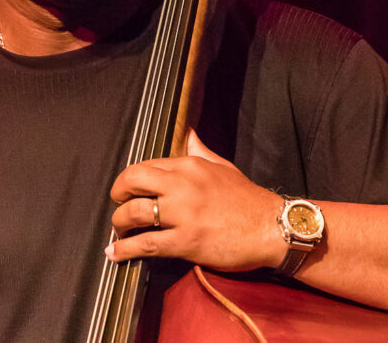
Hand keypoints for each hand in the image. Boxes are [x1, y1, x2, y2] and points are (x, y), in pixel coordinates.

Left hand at [105, 130, 285, 271]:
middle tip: (117, 204)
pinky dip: (125, 250)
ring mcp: (183, 213)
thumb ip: (200, 150)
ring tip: (118, 232)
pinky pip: (146, 244)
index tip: (128, 190)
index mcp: (190, 164)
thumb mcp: (223, 167)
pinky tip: (115, 254)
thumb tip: (188, 133)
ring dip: (119, 223)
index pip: (147, 165)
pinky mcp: (185, 241)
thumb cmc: (248, 200)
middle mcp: (182, 184)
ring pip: (134, 212)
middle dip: (118, 193)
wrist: (272, 227)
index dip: (132, 179)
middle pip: (132, 180)